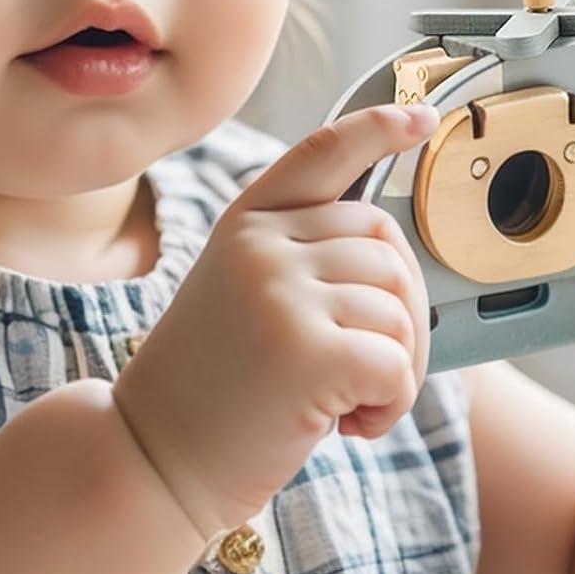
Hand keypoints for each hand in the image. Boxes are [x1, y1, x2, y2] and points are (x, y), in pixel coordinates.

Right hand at [111, 104, 438, 538]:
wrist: (152, 457)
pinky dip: (390, 405)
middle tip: (360, 371)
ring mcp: (281, 292)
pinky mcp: (307, 351)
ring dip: (394, 368)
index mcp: (246, 222)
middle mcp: (262, 244)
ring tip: (340, 402)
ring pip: (401, 308)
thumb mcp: (241, 292)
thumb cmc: (211, 386)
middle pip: (387, 246)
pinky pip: (399, 365)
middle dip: (397, 312)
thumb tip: (390, 255)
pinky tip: (345, 426)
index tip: (421, 116)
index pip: (322, 154)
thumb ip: (299, 258)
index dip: (378, 128)